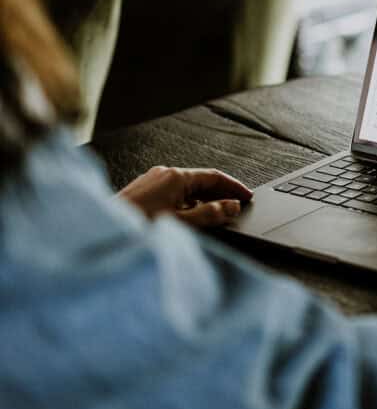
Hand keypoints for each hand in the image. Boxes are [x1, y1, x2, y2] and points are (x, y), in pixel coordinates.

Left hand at [117, 166, 252, 227]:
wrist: (97, 233)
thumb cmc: (133, 228)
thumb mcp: (181, 224)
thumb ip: (210, 215)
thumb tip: (231, 207)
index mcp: (175, 177)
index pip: (214, 177)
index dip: (234, 187)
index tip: (247, 196)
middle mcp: (163, 174)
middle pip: (200, 182)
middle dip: (220, 196)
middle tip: (235, 209)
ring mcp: (150, 182)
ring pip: (186, 189)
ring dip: (202, 202)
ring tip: (215, 218)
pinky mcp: (141, 192)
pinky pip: (172, 194)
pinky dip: (187, 204)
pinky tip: (188, 219)